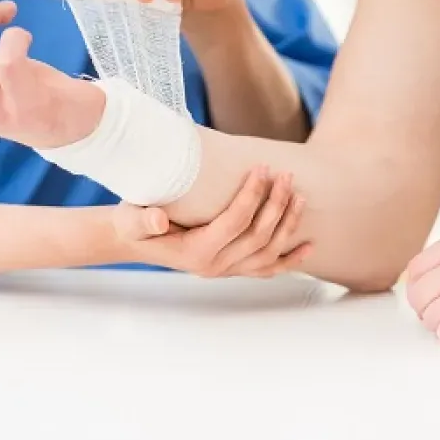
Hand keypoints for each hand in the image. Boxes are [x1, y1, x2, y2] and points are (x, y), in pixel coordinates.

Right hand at [113, 167, 310, 278]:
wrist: (134, 240)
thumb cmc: (134, 223)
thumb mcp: (131, 219)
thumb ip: (141, 220)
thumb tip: (158, 220)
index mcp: (196, 253)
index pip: (234, 223)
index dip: (252, 196)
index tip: (262, 168)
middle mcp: (216, 266)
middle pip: (258, 237)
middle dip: (276, 205)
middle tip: (285, 175)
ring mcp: (227, 270)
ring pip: (268, 253)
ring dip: (288, 225)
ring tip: (300, 196)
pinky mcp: (233, 268)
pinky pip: (267, 269)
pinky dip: (290, 260)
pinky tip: (308, 247)